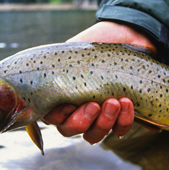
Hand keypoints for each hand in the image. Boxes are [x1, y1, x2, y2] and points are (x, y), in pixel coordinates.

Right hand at [42, 22, 149, 142]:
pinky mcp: (120, 116)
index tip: (70, 101)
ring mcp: (97, 116)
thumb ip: (59, 67)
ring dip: (104, 123)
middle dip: (82, 122)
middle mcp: (74, 110)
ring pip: (93, 135)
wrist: (126, 33)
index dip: (59, 115)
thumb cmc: (96, 43)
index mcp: (58, 95)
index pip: (50, 116)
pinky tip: (127, 103)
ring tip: (116, 102)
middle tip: (95, 105)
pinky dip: (123, 120)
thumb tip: (41, 78)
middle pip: (69, 130)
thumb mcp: (73, 51)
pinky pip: (119, 130)